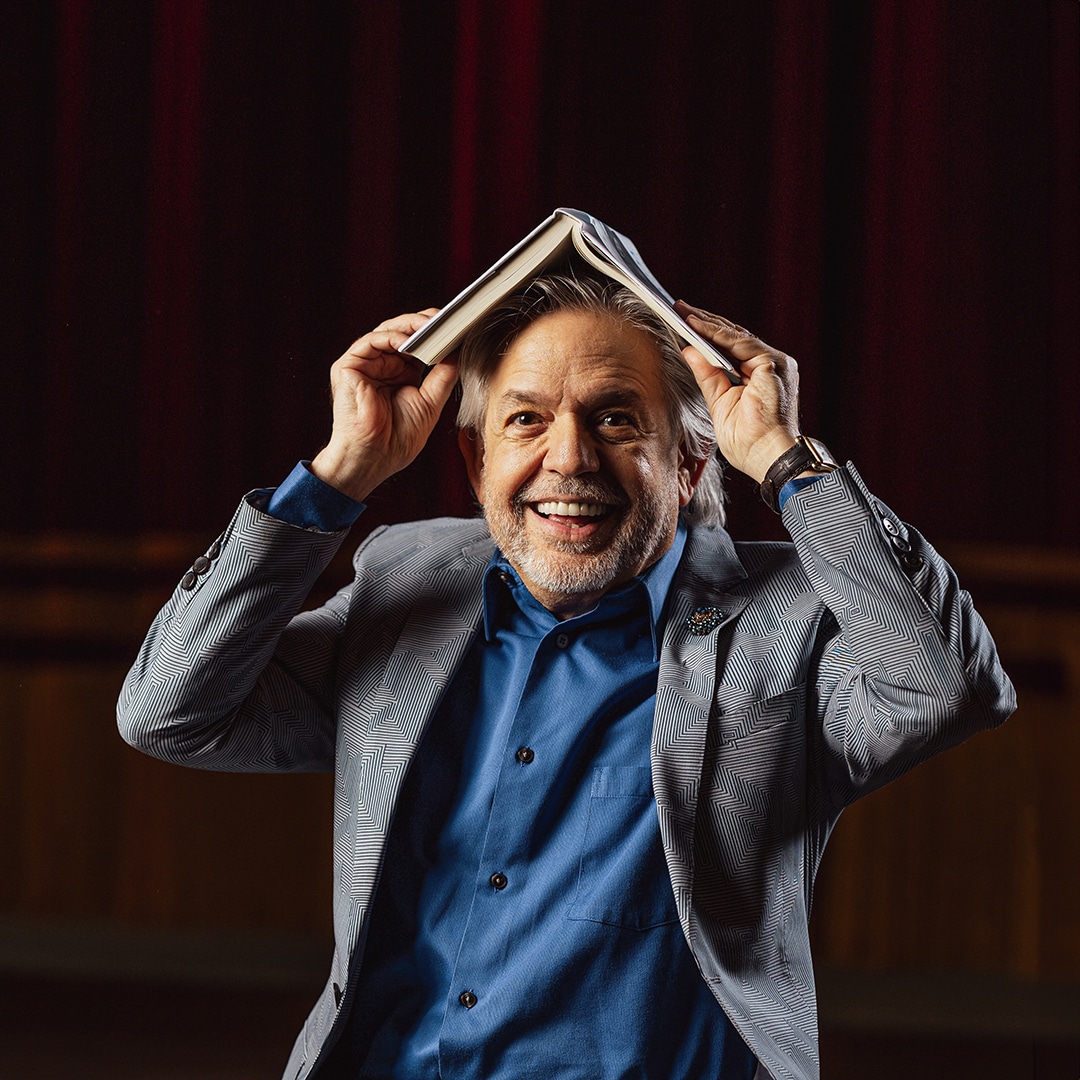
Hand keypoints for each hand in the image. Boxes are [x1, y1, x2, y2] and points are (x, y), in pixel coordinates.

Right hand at [309, 311, 458, 501]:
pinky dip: (391, 337)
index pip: (416, 346)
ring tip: (430, 326)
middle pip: (402, 334)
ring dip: (410, 326)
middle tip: (444, 320)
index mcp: (399, 375)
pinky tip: (408, 340)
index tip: (455, 329)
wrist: (374, 458)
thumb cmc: (398, 439)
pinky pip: (370, 341)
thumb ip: (443, 375)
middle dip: (423, 325)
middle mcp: (381, 367)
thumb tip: (458, 351)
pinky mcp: (348, 366)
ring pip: (387, 332)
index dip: (433, 336)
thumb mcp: (430, 402)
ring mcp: (364, 365)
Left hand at [675, 301, 800, 483]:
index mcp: (760, 376)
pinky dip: (718, 334)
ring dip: (708, 324)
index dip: (707, 334)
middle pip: (734, 337)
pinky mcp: (774, 364)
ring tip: (684, 313)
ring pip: (737, 336)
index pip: (731, 348)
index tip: (684, 323)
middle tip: (679, 308)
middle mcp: (770, 366)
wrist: (768, 457)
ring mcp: (775, 363)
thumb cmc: (749, 442)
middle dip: (705, 322)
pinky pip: (741, 343)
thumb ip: (707, 376)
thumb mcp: (719, 403)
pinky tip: (698, 326)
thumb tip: (689, 351)